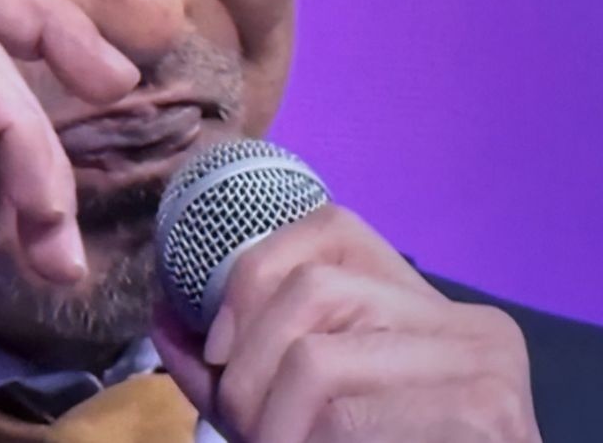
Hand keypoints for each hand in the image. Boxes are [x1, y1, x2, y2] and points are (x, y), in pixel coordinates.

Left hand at [153, 204, 540, 442]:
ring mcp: (484, 366)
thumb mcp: (286, 406)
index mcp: (424, 305)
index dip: (252, 276)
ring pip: (317, 359)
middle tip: (243, 427)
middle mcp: (466, 322)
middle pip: (313, 288)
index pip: (329, 226)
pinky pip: (347, 419)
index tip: (216, 348)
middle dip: (248, 365)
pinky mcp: (486, 415)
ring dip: (269, 422)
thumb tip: (163, 308)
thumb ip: (229, 365)